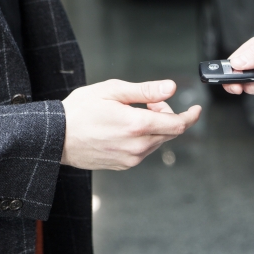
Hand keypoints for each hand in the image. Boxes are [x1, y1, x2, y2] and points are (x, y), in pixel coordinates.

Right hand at [61, 79, 201, 169]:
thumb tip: (171, 88)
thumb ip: (146, 91)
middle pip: (169, 132)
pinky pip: (144, 150)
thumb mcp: (112, 91)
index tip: (197, 109)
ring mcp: (131, 158)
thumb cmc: (80, 111)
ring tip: (132, 113)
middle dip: (166, 114)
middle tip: (149, 102)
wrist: (56, 137)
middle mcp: (137, 146)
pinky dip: (144, 137)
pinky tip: (126, 128)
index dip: (190, 116)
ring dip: (154, 126)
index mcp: (137, 125)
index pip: (177, 124)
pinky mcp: (124, 165)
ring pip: (157, 141)